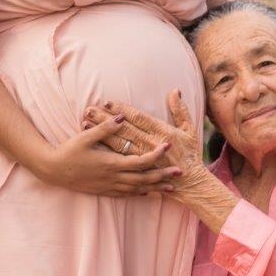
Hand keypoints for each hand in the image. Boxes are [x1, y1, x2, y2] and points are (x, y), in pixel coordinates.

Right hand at [27, 114, 177, 195]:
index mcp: (111, 163)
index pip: (140, 160)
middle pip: (144, 179)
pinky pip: (126, 195)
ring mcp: (109, 186)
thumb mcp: (85, 136)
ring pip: (138, 189)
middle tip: (180, 173)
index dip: (156, 154)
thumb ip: (105, 127)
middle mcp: (113, 178)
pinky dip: (139, 193)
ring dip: (155, 187)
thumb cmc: (68, 151)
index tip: (168, 146)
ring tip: (171, 186)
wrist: (53, 171)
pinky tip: (147, 192)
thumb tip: (122, 115)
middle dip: (163, 176)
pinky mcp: (104, 191)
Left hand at [82, 90, 204, 178]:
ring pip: (117, 143)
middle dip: (104, 119)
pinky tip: (93, 142)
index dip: (121, 109)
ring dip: (101, 132)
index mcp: (161, 133)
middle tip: (88, 109)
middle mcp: (149, 146)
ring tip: (85, 122)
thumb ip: (181, 110)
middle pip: (122, 129)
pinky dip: (104, 149)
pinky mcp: (137, 171)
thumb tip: (175, 90)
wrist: (190, 184)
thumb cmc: (190, 155)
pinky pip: (117, 158)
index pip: (137, 118)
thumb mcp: (190, 131)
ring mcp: (142, 159)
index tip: (107, 102)